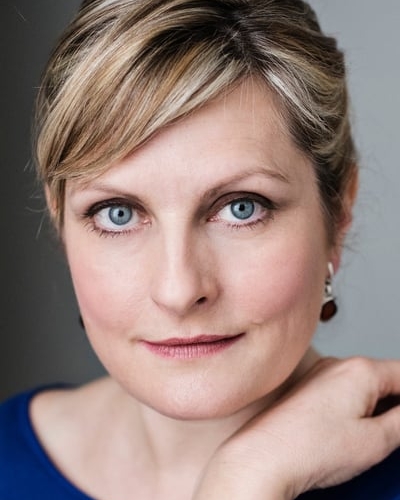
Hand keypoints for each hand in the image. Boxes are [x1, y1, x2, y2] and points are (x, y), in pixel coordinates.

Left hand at [193, 357, 399, 499]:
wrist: (263, 457)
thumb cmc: (309, 448)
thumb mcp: (375, 441)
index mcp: (360, 370)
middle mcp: (337, 365)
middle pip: (384, 380)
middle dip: (395, 406)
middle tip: (391, 436)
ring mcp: (319, 376)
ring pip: (363, 388)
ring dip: (375, 409)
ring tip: (369, 441)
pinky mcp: (307, 390)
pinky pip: (342, 394)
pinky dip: (354, 411)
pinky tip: (348, 436)